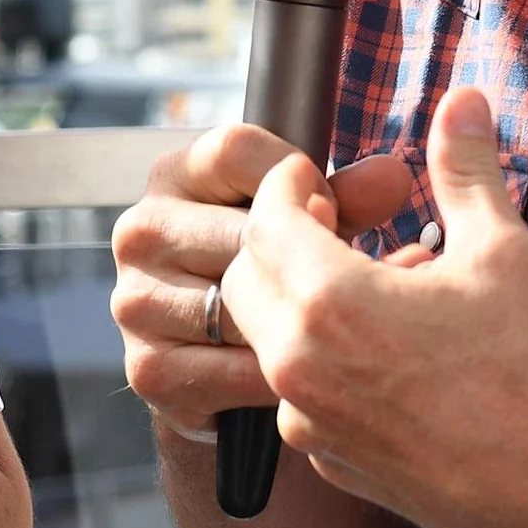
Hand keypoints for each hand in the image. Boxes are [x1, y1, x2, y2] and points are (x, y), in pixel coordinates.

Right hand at [111, 124, 421, 443]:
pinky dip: (282, 377)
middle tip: (348, 283)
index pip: (237, 150)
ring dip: (299, 326)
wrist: (218, 369)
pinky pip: (236, 370)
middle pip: (245, 233)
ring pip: (244, 307)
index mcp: (172, 176)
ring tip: (334, 332)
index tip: (332, 210)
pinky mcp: (147, 367)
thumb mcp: (302, 221)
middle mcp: (140, 231)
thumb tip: (391, 179)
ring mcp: (135, 300)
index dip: (301, 179)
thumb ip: (345, 197)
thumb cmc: (265, 273)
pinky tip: (305, 374)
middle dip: (307, 261)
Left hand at [216, 87, 527, 527]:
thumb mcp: (500, 251)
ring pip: (264, 336)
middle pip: (244, 275)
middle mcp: (298, 361)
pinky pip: (293, 392)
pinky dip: (317, 361)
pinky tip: (380, 352)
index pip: (264, 217)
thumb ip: (466, 168)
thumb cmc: (525, 368)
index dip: (286, 187)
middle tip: (329, 223)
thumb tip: (465, 99)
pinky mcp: (322, 458)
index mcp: (330, 299)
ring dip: (296, 302)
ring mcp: (304, 416)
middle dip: (276, 240)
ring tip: (368, 286)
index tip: (314, 177)